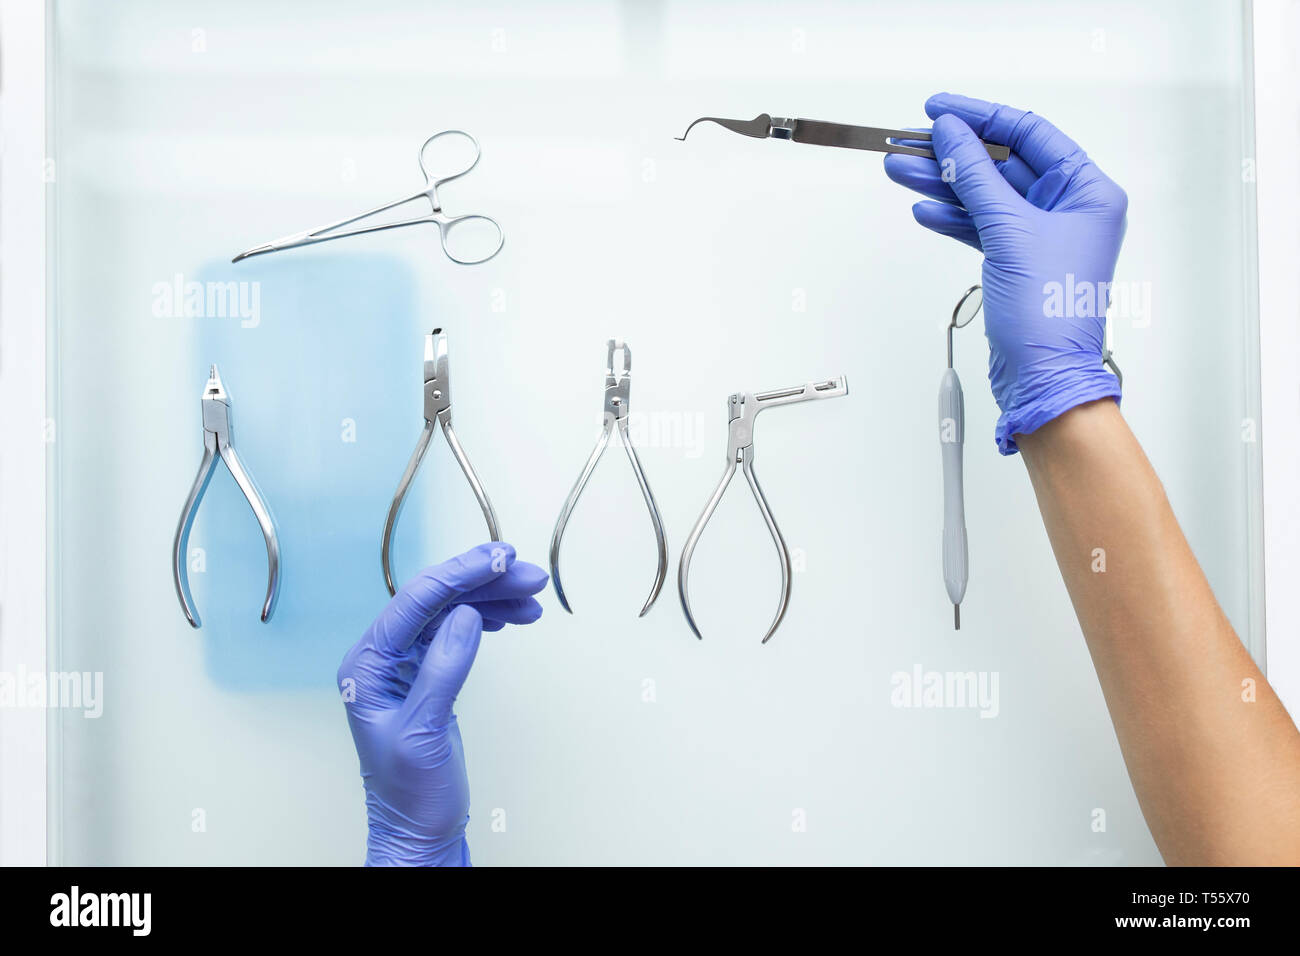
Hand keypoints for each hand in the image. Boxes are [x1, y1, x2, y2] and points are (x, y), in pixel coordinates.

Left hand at [337, 542, 546, 865]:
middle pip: (436, 599)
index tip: (498, 561)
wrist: (418, 831)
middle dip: (484, 582)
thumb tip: (465, 615)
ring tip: (532, 594)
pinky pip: (459, 632)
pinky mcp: (428, 675)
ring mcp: (406, 665)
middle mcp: (382, 657)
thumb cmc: (409, 793)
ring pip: (452, 611)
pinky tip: (513, 616)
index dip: (459, 575)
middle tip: (528, 573)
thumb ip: (442, 670)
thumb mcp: (424, 731)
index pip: (414, 602)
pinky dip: (489, 619)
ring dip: (493, 598)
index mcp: (367, 664)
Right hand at [884, 92, 1126, 453]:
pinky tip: (925, 207)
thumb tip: (953, 135)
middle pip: (1003, 164)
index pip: (1030, 135)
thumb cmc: (1051, 315)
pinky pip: (980, 226)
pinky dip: (952, 217)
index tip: (942, 109)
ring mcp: (1041, 237)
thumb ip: (976, 178)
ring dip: (944, 184)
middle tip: (912, 143)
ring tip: (903, 170)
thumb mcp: (1009, 231)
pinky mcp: (1017, 262)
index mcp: (1087, 191)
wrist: (1042, 376)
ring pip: (985, 196)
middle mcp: (1069, 210)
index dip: (982, 118)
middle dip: (954, 154)